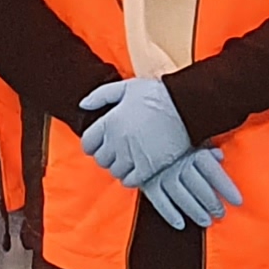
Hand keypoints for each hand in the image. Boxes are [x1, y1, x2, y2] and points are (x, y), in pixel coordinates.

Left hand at [78, 76, 193, 187]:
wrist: (186, 106)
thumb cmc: (157, 95)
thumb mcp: (126, 87)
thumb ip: (100, 96)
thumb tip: (83, 105)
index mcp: (109, 122)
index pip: (88, 143)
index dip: (93, 143)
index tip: (101, 142)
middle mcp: (117, 142)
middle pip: (101, 159)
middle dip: (106, 154)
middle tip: (117, 149)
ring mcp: (132, 156)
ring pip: (114, 171)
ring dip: (119, 166)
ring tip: (129, 158)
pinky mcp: (148, 167)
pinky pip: (130, 181)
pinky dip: (131, 177)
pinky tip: (138, 167)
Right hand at [140, 147, 242, 228]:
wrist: (144, 136)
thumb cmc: (177, 148)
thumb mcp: (193, 145)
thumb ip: (207, 152)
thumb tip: (220, 155)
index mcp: (191, 152)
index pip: (211, 169)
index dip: (226, 186)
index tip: (238, 201)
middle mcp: (176, 161)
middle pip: (196, 183)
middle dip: (210, 200)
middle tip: (221, 213)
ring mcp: (161, 172)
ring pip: (178, 193)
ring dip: (193, 209)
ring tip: (206, 221)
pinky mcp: (148, 182)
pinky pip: (158, 199)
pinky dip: (169, 213)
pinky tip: (181, 224)